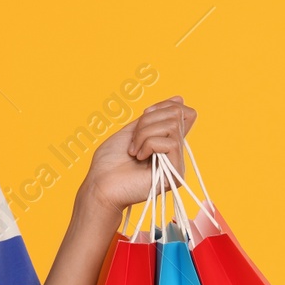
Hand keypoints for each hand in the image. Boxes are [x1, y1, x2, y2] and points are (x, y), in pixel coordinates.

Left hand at [80, 96, 197, 216]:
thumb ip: (152, 118)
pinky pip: (171, 143)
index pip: (184, 114)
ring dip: (144, 134)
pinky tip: (139, 157)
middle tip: (133, 139)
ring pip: (172, 127)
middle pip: (176, 115)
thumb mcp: (130, 132)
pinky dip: (148, 145)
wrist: (99, 185)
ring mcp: (176, 163)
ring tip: (133, 150)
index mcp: (165, 141)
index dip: (166, 106)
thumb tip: (179, 99)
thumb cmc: (109, 163)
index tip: (145, 113)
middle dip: (148, 120)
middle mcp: (174, 152)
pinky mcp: (175, 174)